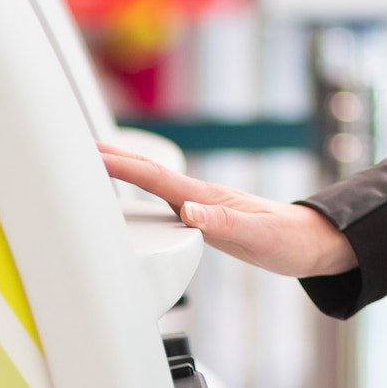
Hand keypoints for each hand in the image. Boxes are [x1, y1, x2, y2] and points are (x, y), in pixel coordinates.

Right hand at [100, 144, 356, 277]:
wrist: (310, 242)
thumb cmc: (288, 239)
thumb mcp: (259, 236)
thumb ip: (225, 224)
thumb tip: (189, 212)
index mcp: (205, 199)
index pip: (155, 178)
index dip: (121, 166)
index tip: (90, 155)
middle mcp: (199, 197)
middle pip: (149, 171)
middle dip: (113, 157)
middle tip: (76, 146)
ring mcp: (200, 206)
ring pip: (153, 183)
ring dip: (123, 169)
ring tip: (92, 162)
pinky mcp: (203, 218)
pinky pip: (163, 199)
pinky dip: (140, 190)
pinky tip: (130, 194)